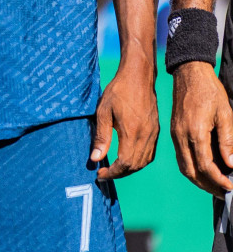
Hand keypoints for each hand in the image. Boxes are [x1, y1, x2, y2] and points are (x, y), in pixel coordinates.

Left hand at [93, 63, 157, 180]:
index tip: (100, 175)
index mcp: (132, 133)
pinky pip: (149, 154)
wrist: (139, 77)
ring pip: (143, 162)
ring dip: (129, 169)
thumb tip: (95, 159)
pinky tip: (127, 159)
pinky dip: (138, 161)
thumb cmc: (118, 91)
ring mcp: (153, 135)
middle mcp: (146, 137)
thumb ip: (101, 136)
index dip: (112, 173)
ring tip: (113, 169)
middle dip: (119, 173)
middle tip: (104, 174)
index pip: (125, 163)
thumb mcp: (103, 112)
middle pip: (135, 166)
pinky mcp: (156, 131)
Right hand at [172, 61, 232, 192]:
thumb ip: (228, 141)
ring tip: (215, 186)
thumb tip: (231, 164)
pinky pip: (181, 157)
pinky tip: (204, 170)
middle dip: (208, 186)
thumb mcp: (226, 114)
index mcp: (194, 132)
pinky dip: (192, 169)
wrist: (189, 73)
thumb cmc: (209, 91)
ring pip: (184, 166)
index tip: (231, 187)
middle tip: (224, 193)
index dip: (219, 180)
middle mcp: (181, 136)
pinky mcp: (174, 132)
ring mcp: (175, 134)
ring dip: (199, 180)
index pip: (205, 165)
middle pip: (191, 171)